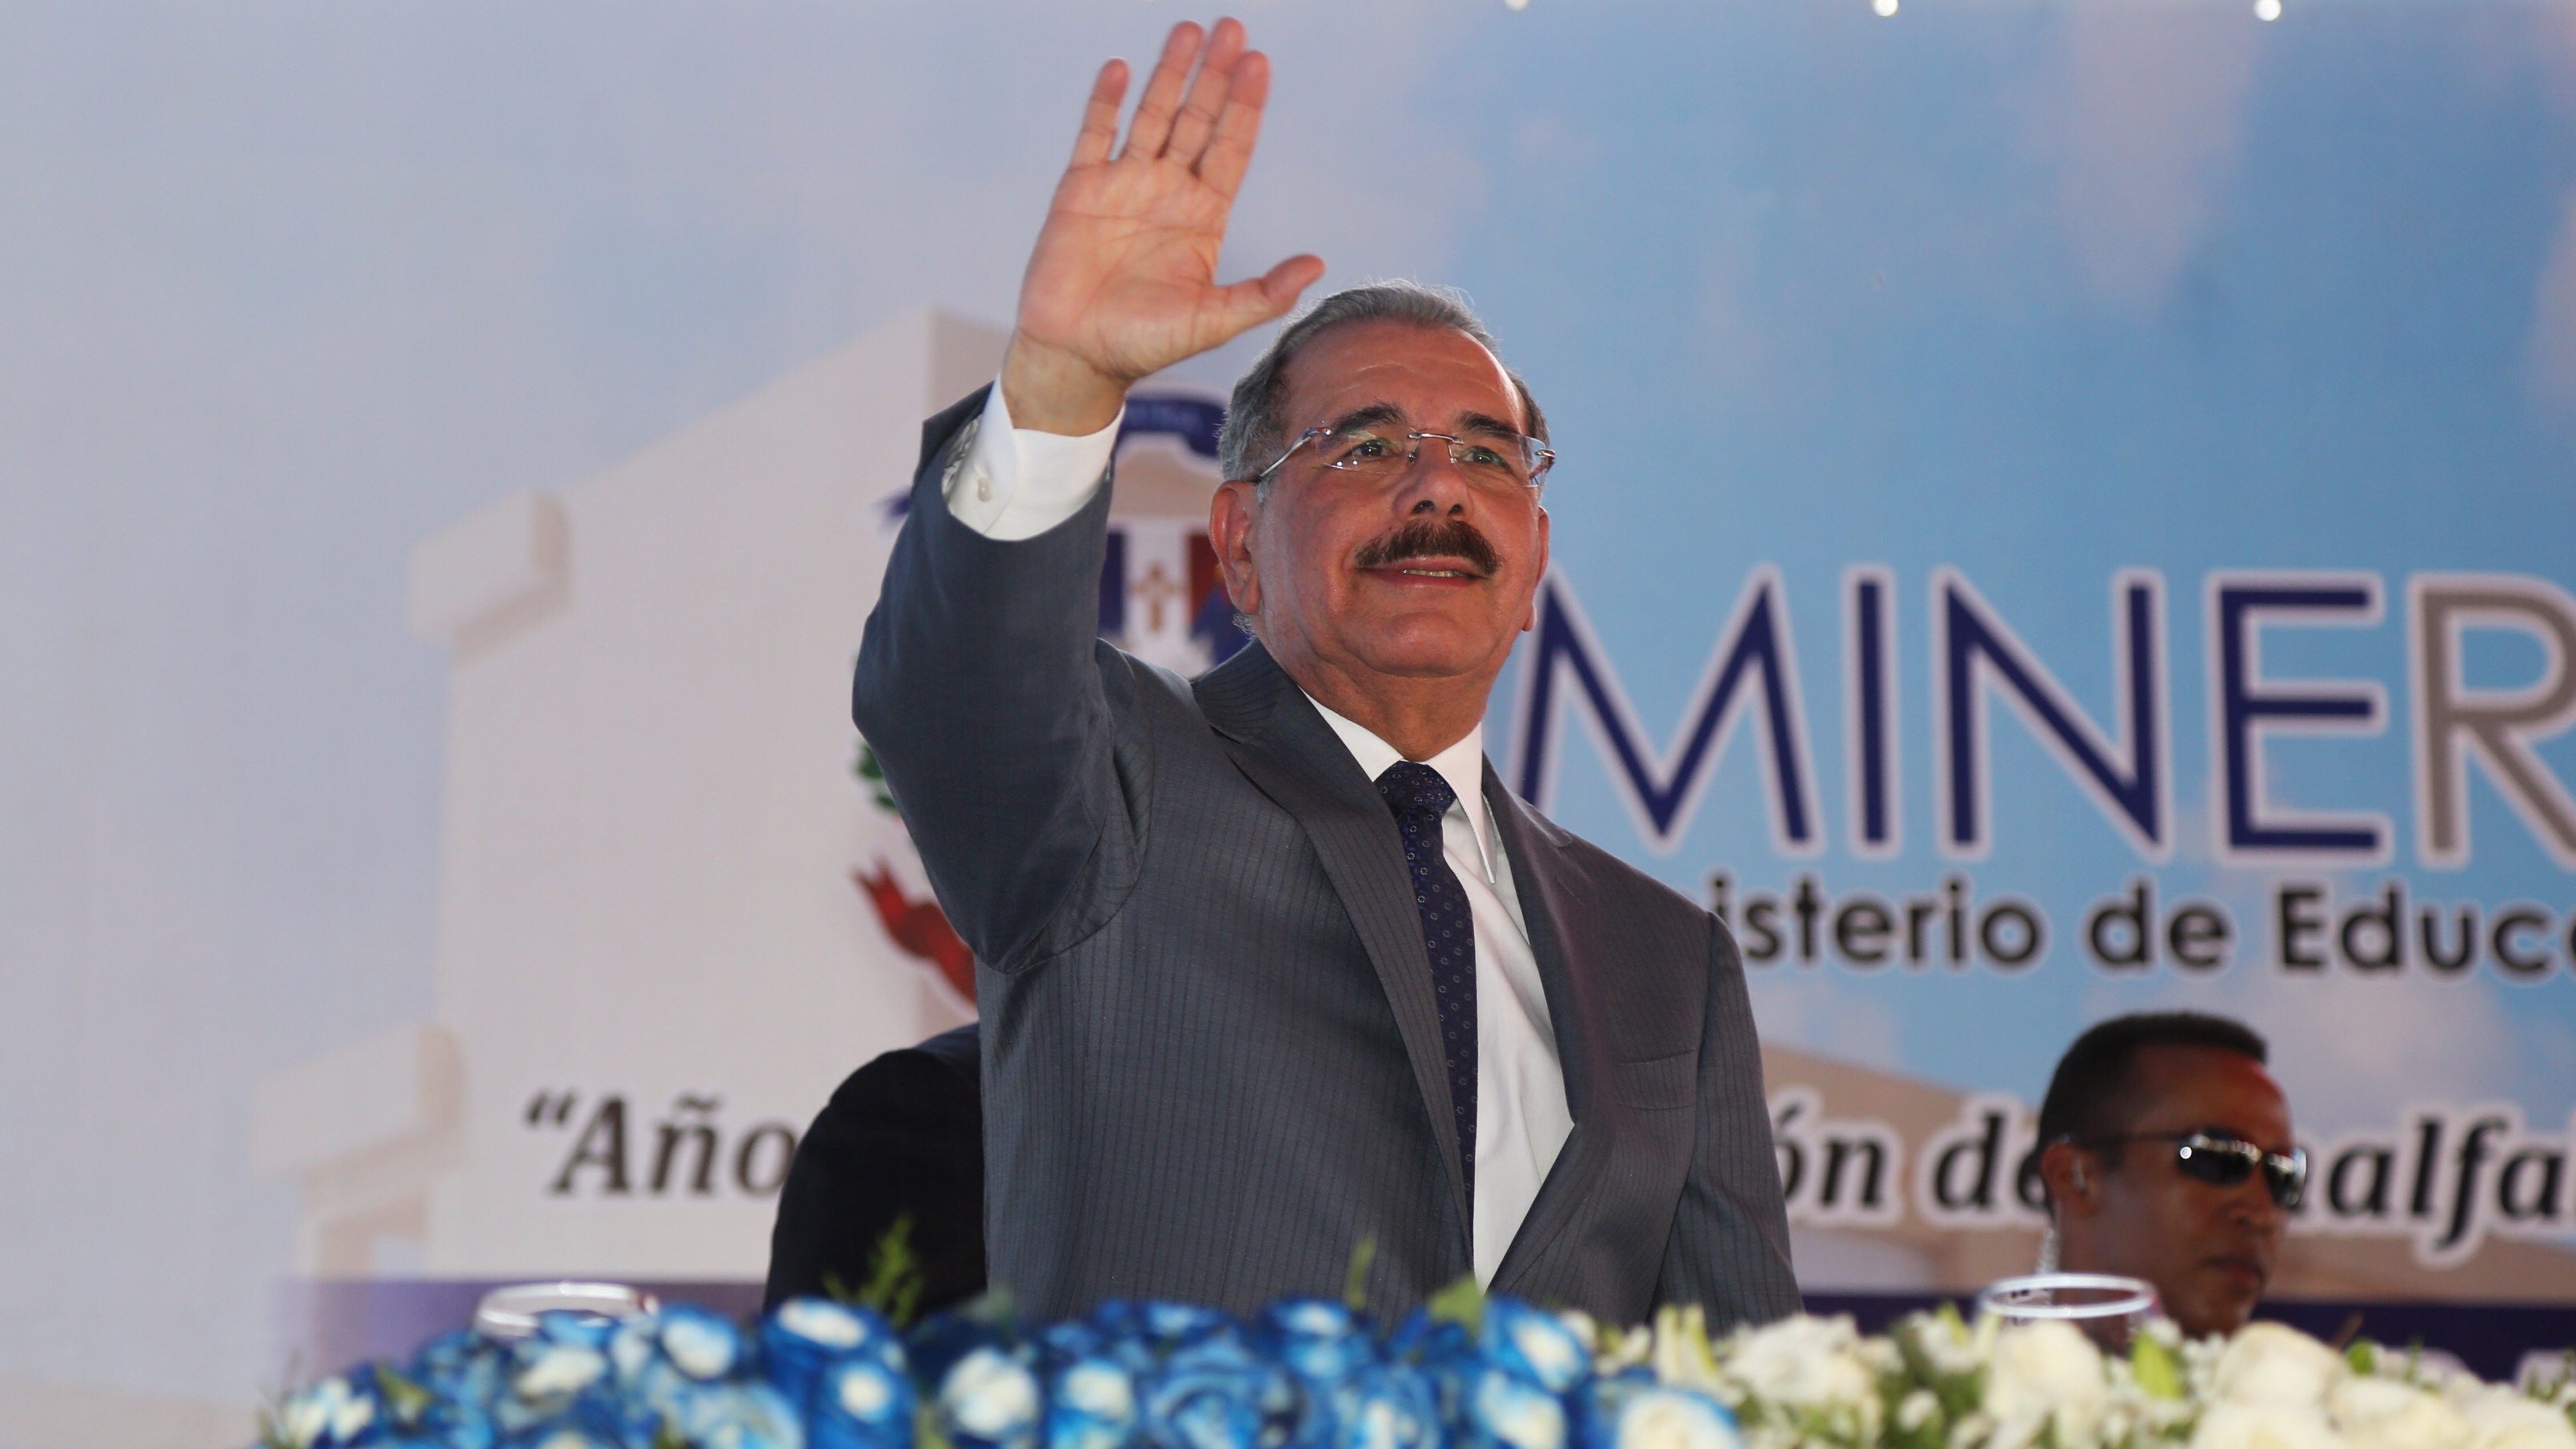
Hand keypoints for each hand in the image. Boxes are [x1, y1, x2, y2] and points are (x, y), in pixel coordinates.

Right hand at [1001, 19, 1324, 435]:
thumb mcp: (1214, 321)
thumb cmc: (1143, 344)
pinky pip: (1096, 134)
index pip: (1231, 148)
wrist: (1075, 354)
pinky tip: (1121, 68)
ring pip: (1152, 115)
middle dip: (1215, 75)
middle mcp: (1168, 192)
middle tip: (1233, 28)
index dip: (1246, 107)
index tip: (1259, 64)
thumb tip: (1317, 266)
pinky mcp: (1081, 188)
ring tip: (1188, 31)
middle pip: (1197, 119)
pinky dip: (1107, 101)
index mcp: (1203, 217)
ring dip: (1169, 74)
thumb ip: (1264, 294)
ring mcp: (1124, 185)